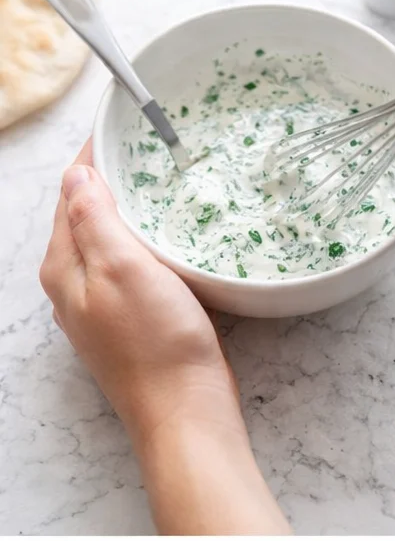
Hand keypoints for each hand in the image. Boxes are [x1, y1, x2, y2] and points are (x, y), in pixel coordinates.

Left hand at [40, 141, 237, 445]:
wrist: (185, 413)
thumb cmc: (158, 344)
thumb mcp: (123, 267)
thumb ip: (94, 217)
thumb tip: (79, 174)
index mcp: (64, 268)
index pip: (69, 193)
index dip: (95, 156)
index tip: (124, 128)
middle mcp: (73, 289)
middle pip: (84, 217)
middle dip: (110, 182)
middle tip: (146, 149)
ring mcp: (100, 311)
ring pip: (107, 245)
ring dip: (128, 215)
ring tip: (160, 187)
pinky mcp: (130, 326)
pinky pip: (128, 271)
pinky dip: (143, 248)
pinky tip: (168, 245)